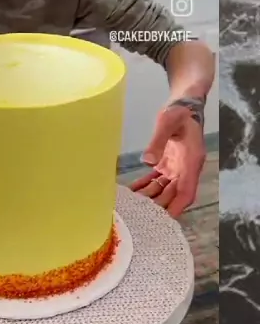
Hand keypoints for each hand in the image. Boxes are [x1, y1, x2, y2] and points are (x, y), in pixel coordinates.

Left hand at [130, 103, 205, 217]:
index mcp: (191, 162)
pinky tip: (132, 193)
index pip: (187, 191)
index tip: (165, 220)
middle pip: (173, 194)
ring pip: (164, 189)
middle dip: (158, 206)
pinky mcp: (167, 163)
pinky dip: (145, 186)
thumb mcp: (167, 122)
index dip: (177, 207)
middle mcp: (185, 169)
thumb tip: (148, 161)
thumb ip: (158, 141)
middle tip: (138, 215)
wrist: (183, 104)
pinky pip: (156, 180)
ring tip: (132, 206)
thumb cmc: (178, 112)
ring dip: (150, 198)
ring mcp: (176, 167)